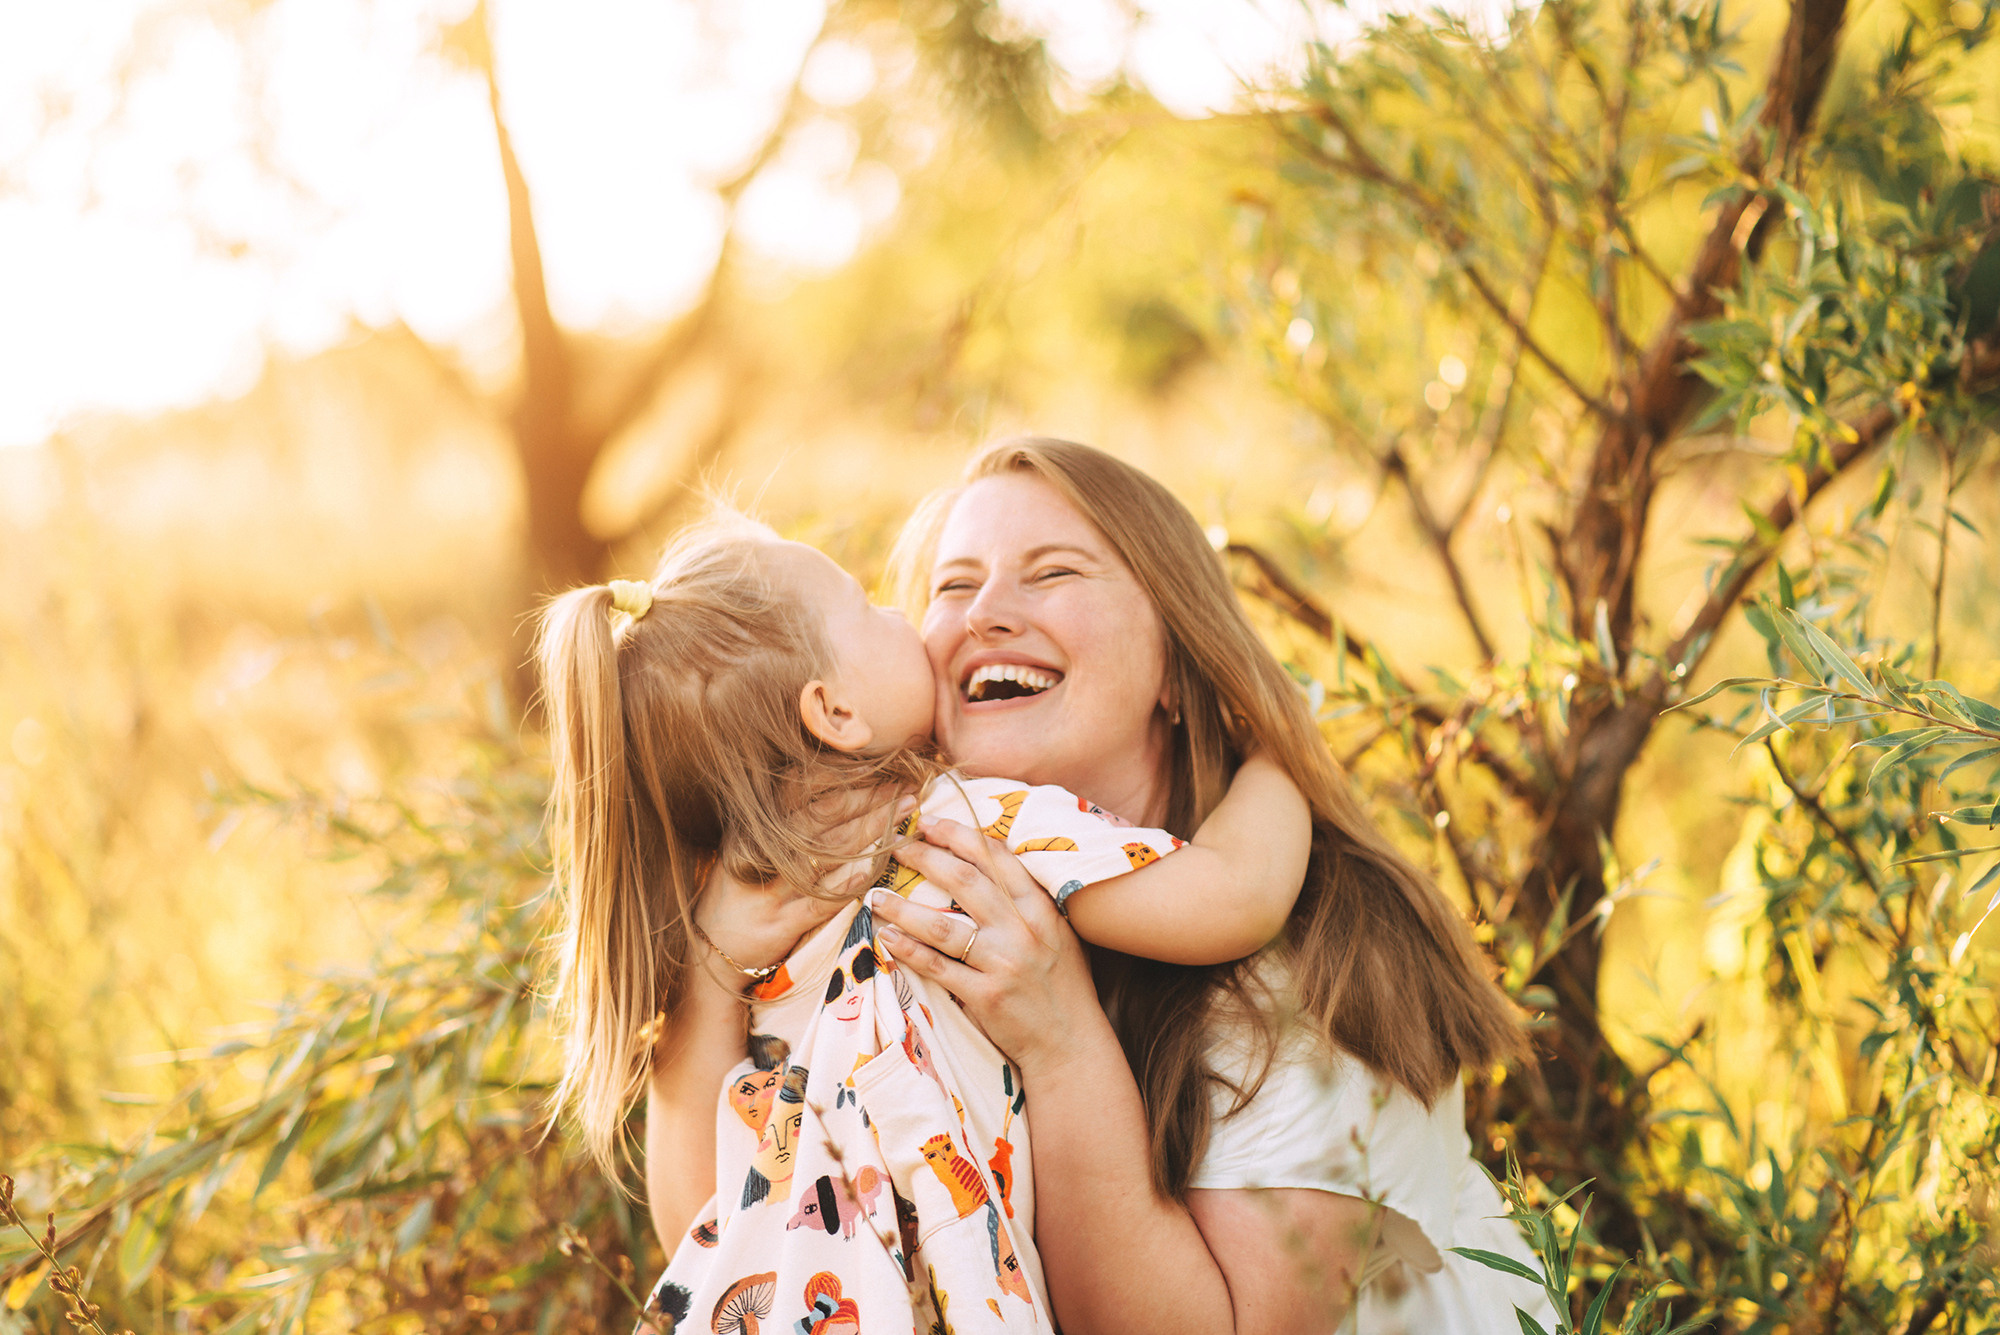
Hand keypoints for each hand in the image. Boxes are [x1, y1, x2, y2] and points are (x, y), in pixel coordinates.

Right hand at [695, 791, 916, 972]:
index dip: (844, 777)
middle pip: (824, 816)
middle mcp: (764, 852)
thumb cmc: (736, 896)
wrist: (706, 953)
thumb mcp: (745, 850)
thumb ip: (780, 824)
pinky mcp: (782, 922)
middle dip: (869, 798)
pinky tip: (873, 865)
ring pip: (829, 852)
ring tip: (904, 812)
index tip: (878, 766)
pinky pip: (821, 899)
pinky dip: (847, 881)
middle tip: (906, 784)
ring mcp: (773, 887)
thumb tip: (830, 790)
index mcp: (756, 829)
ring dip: (871, 830)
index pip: (805, 792)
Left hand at [866, 815, 1105, 1073]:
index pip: (995, 858)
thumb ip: (1028, 904)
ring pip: (941, 924)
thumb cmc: (1063, 987)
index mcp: (1040, 909)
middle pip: (964, 880)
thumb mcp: (1058, 934)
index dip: (959, 835)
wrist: (1072, 1043)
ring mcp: (1003, 963)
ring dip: (902, 907)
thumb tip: (988, 868)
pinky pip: (937, 966)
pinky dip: (908, 950)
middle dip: (925, 857)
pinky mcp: (985, 996)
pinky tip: (887, 937)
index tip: (929, 823)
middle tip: (896, 847)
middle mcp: (1022, 930)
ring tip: (875, 895)